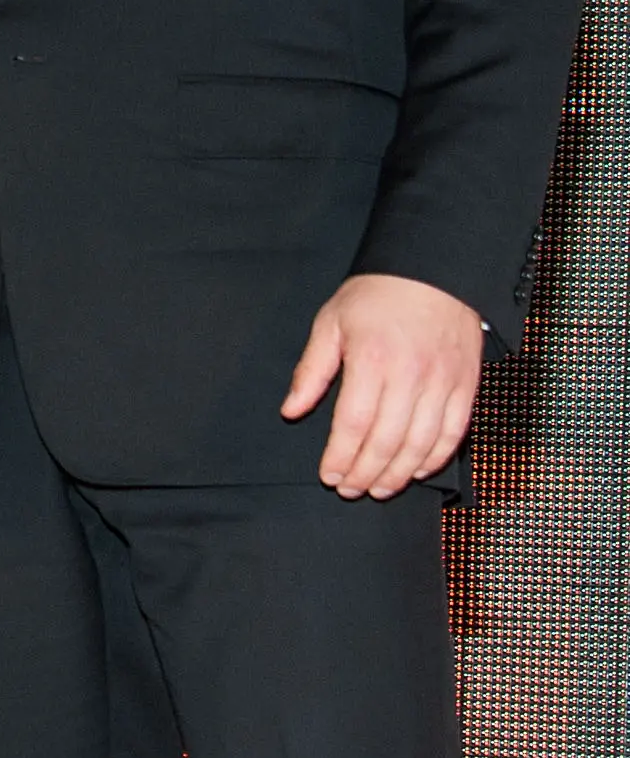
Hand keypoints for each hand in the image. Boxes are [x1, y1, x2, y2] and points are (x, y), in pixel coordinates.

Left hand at [280, 272, 483, 496]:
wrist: (434, 268)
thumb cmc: (377, 294)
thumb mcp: (331, 322)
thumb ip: (312, 370)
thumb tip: (292, 410)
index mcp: (372, 359)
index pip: (353, 423)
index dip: (341, 456)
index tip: (329, 475)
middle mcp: (410, 375)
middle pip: (387, 441)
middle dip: (366, 473)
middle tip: (351, 489)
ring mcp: (442, 381)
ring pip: (421, 444)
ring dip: (399, 474)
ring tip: (380, 489)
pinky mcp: (466, 384)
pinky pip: (453, 431)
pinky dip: (436, 457)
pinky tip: (418, 470)